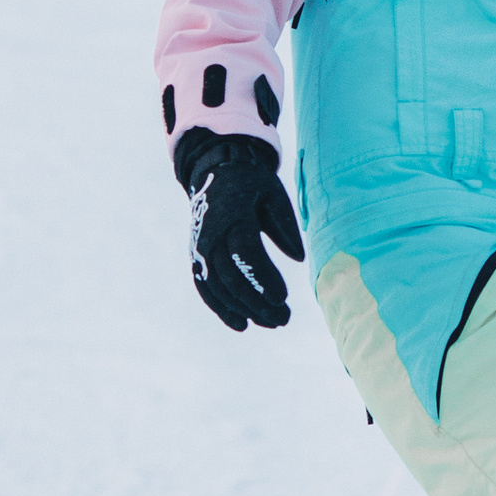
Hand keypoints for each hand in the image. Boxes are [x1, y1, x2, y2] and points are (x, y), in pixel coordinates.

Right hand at [174, 127, 304, 330]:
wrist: (217, 172)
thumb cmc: (253, 185)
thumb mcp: (274, 196)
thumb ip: (284, 227)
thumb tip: (298, 259)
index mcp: (233, 216)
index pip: (245, 253)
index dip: (262, 278)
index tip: (283, 297)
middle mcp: (211, 235)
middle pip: (232, 277)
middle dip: (258, 302)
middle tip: (285, 318)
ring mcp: (200, 249)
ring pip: (219, 288)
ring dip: (245, 309)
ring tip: (272, 322)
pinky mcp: (197, 258)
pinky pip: (205, 288)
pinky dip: (222, 308)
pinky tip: (242, 324)